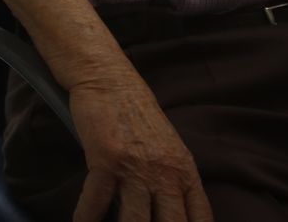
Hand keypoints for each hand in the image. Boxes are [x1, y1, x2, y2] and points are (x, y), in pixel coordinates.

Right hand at [67, 68, 212, 221]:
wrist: (109, 79)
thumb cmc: (136, 113)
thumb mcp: (168, 147)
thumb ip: (173, 180)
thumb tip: (169, 214)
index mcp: (184, 171)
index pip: (201, 219)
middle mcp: (165, 173)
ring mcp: (136, 168)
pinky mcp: (106, 160)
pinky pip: (96, 203)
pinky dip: (86, 218)